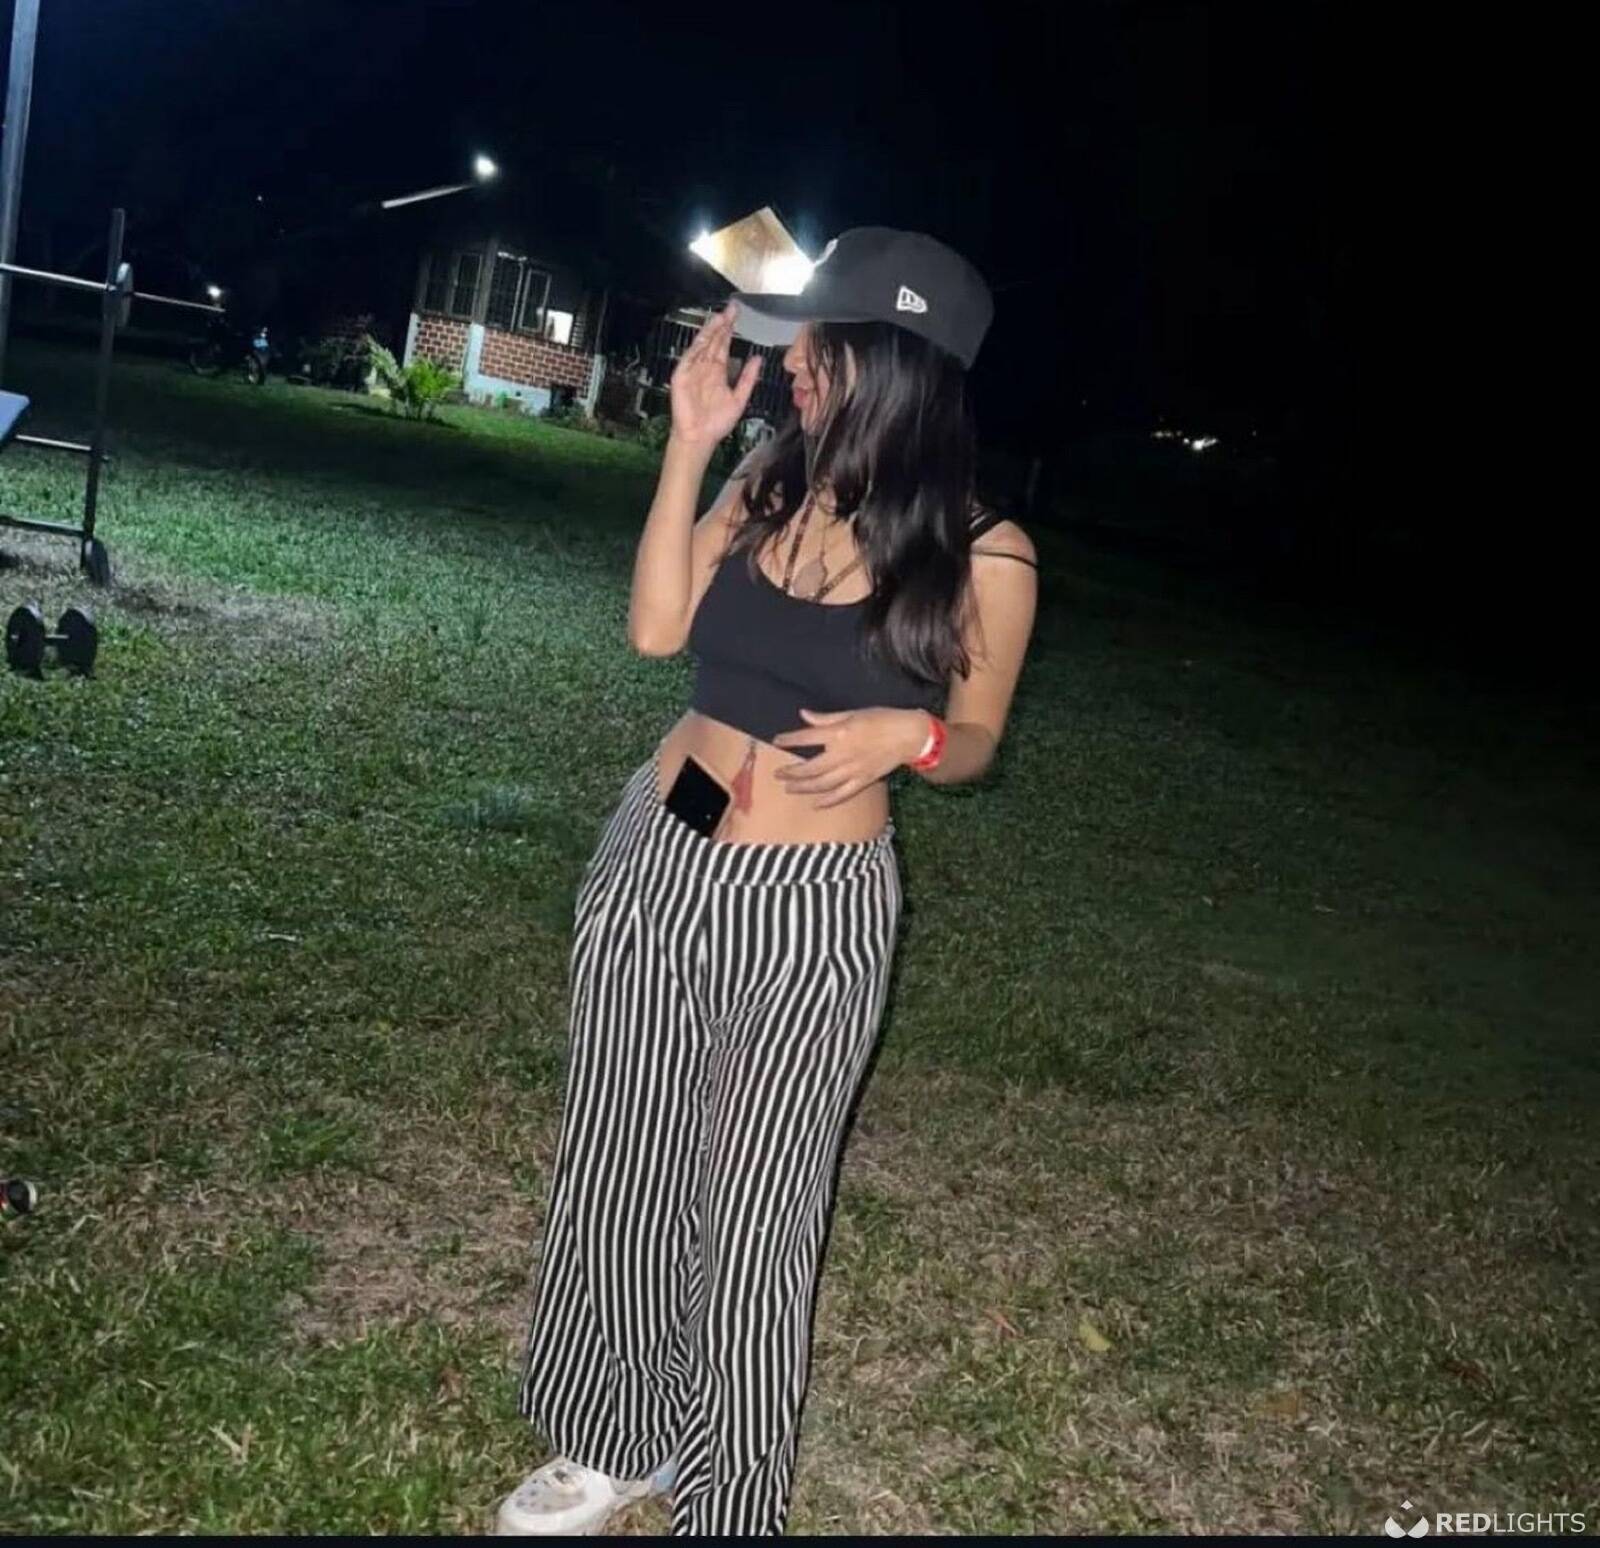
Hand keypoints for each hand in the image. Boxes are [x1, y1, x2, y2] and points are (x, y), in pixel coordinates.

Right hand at [668, 302, 761, 447]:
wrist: (700, 437)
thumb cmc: (717, 422)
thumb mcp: (739, 398)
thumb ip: (748, 378)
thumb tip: (758, 358)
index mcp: (718, 372)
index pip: (724, 345)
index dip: (730, 330)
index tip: (737, 315)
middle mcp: (706, 367)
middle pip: (714, 341)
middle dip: (722, 325)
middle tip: (732, 308)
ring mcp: (693, 370)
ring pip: (702, 346)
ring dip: (710, 332)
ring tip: (720, 317)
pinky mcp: (682, 376)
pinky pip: (689, 358)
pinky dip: (697, 347)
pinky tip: (705, 337)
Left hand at [770, 707, 927, 807]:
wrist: (909, 736)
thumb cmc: (882, 719)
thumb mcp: (853, 712)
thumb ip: (826, 717)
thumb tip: (804, 715)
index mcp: (839, 733)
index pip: (806, 738)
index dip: (789, 740)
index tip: (776, 741)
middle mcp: (842, 754)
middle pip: (810, 768)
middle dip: (791, 772)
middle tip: (778, 774)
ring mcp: (853, 770)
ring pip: (822, 784)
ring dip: (804, 787)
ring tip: (789, 788)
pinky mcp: (863, 780)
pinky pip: (842, 794)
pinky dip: (828, 801)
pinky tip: (815, 804)